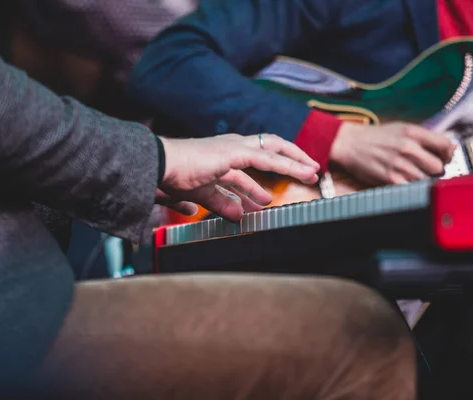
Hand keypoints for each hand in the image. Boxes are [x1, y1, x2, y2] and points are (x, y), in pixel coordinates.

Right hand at [156, 133, 319, 221]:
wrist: (160, 166)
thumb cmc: (175, 177)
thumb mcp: (204, 195)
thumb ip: (222, 204)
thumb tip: (238, 216)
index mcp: (223, 155)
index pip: (251, 164)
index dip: (262, 180)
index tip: (270, 197)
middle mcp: (232, 147)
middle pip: (268, 148)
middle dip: (289, 160)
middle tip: (307, 172)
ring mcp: (234, 147)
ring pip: (273, 150)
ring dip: (294, 162)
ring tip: (312, 173)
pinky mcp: (235, 152)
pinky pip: (268, 158)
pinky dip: (287, 165)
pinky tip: (301, 173)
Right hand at [330, 122, 456, 184]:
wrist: (349, 144)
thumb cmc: (375, 137)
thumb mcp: (401, 128)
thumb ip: (424, 137)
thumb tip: (449, 148)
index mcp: (413, 132)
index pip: (445, 145)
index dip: (448, 154)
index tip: (443, 157)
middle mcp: (408, 147)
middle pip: (438, 166)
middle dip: (435, 169)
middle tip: (426, 168)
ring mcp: (400, 164)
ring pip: (426, 179)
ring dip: (421, 179)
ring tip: (411, 174)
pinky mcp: (391, 179)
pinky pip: (412, 187)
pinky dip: (410, 186)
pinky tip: (404, 181)